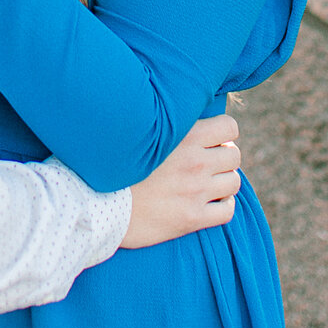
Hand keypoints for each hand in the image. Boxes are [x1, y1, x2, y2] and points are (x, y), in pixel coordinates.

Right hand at [120, 114, 240, 248]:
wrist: (93, 202)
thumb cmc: (108, 163)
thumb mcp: (135, 131)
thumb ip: (160, 122)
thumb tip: (173, 110)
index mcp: (182, 136)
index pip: (229, 127)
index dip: (222, 132)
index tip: (208, 140)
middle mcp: (194, 162)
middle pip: (234, 155)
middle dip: (223, 157)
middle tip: (205, 162)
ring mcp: (195, 192)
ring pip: (234, 182)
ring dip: (222, 181)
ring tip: (205, 183)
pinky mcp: (192, 218)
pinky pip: (228, 210)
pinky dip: (222, 205)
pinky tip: (207, 203)